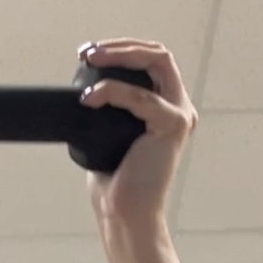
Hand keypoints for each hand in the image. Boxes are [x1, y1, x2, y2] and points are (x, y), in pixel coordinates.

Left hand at [82, 41, 196, 230]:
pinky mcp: (173, 126)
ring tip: (89, 59)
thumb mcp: (109, 137)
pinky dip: (113, 92)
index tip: (88, 53)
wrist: (124, 216)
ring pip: (156, 61)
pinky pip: (140, 97)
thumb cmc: (116, 185)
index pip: (150, 62)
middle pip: (157, 54)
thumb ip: (109, 112)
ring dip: (120, 55)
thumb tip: (83, 90)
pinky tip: (91, 97)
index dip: (121, 50)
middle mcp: (179, 107)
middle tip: (88, 52)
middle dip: (121, 46)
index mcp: (166, 108)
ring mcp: (180, 115)